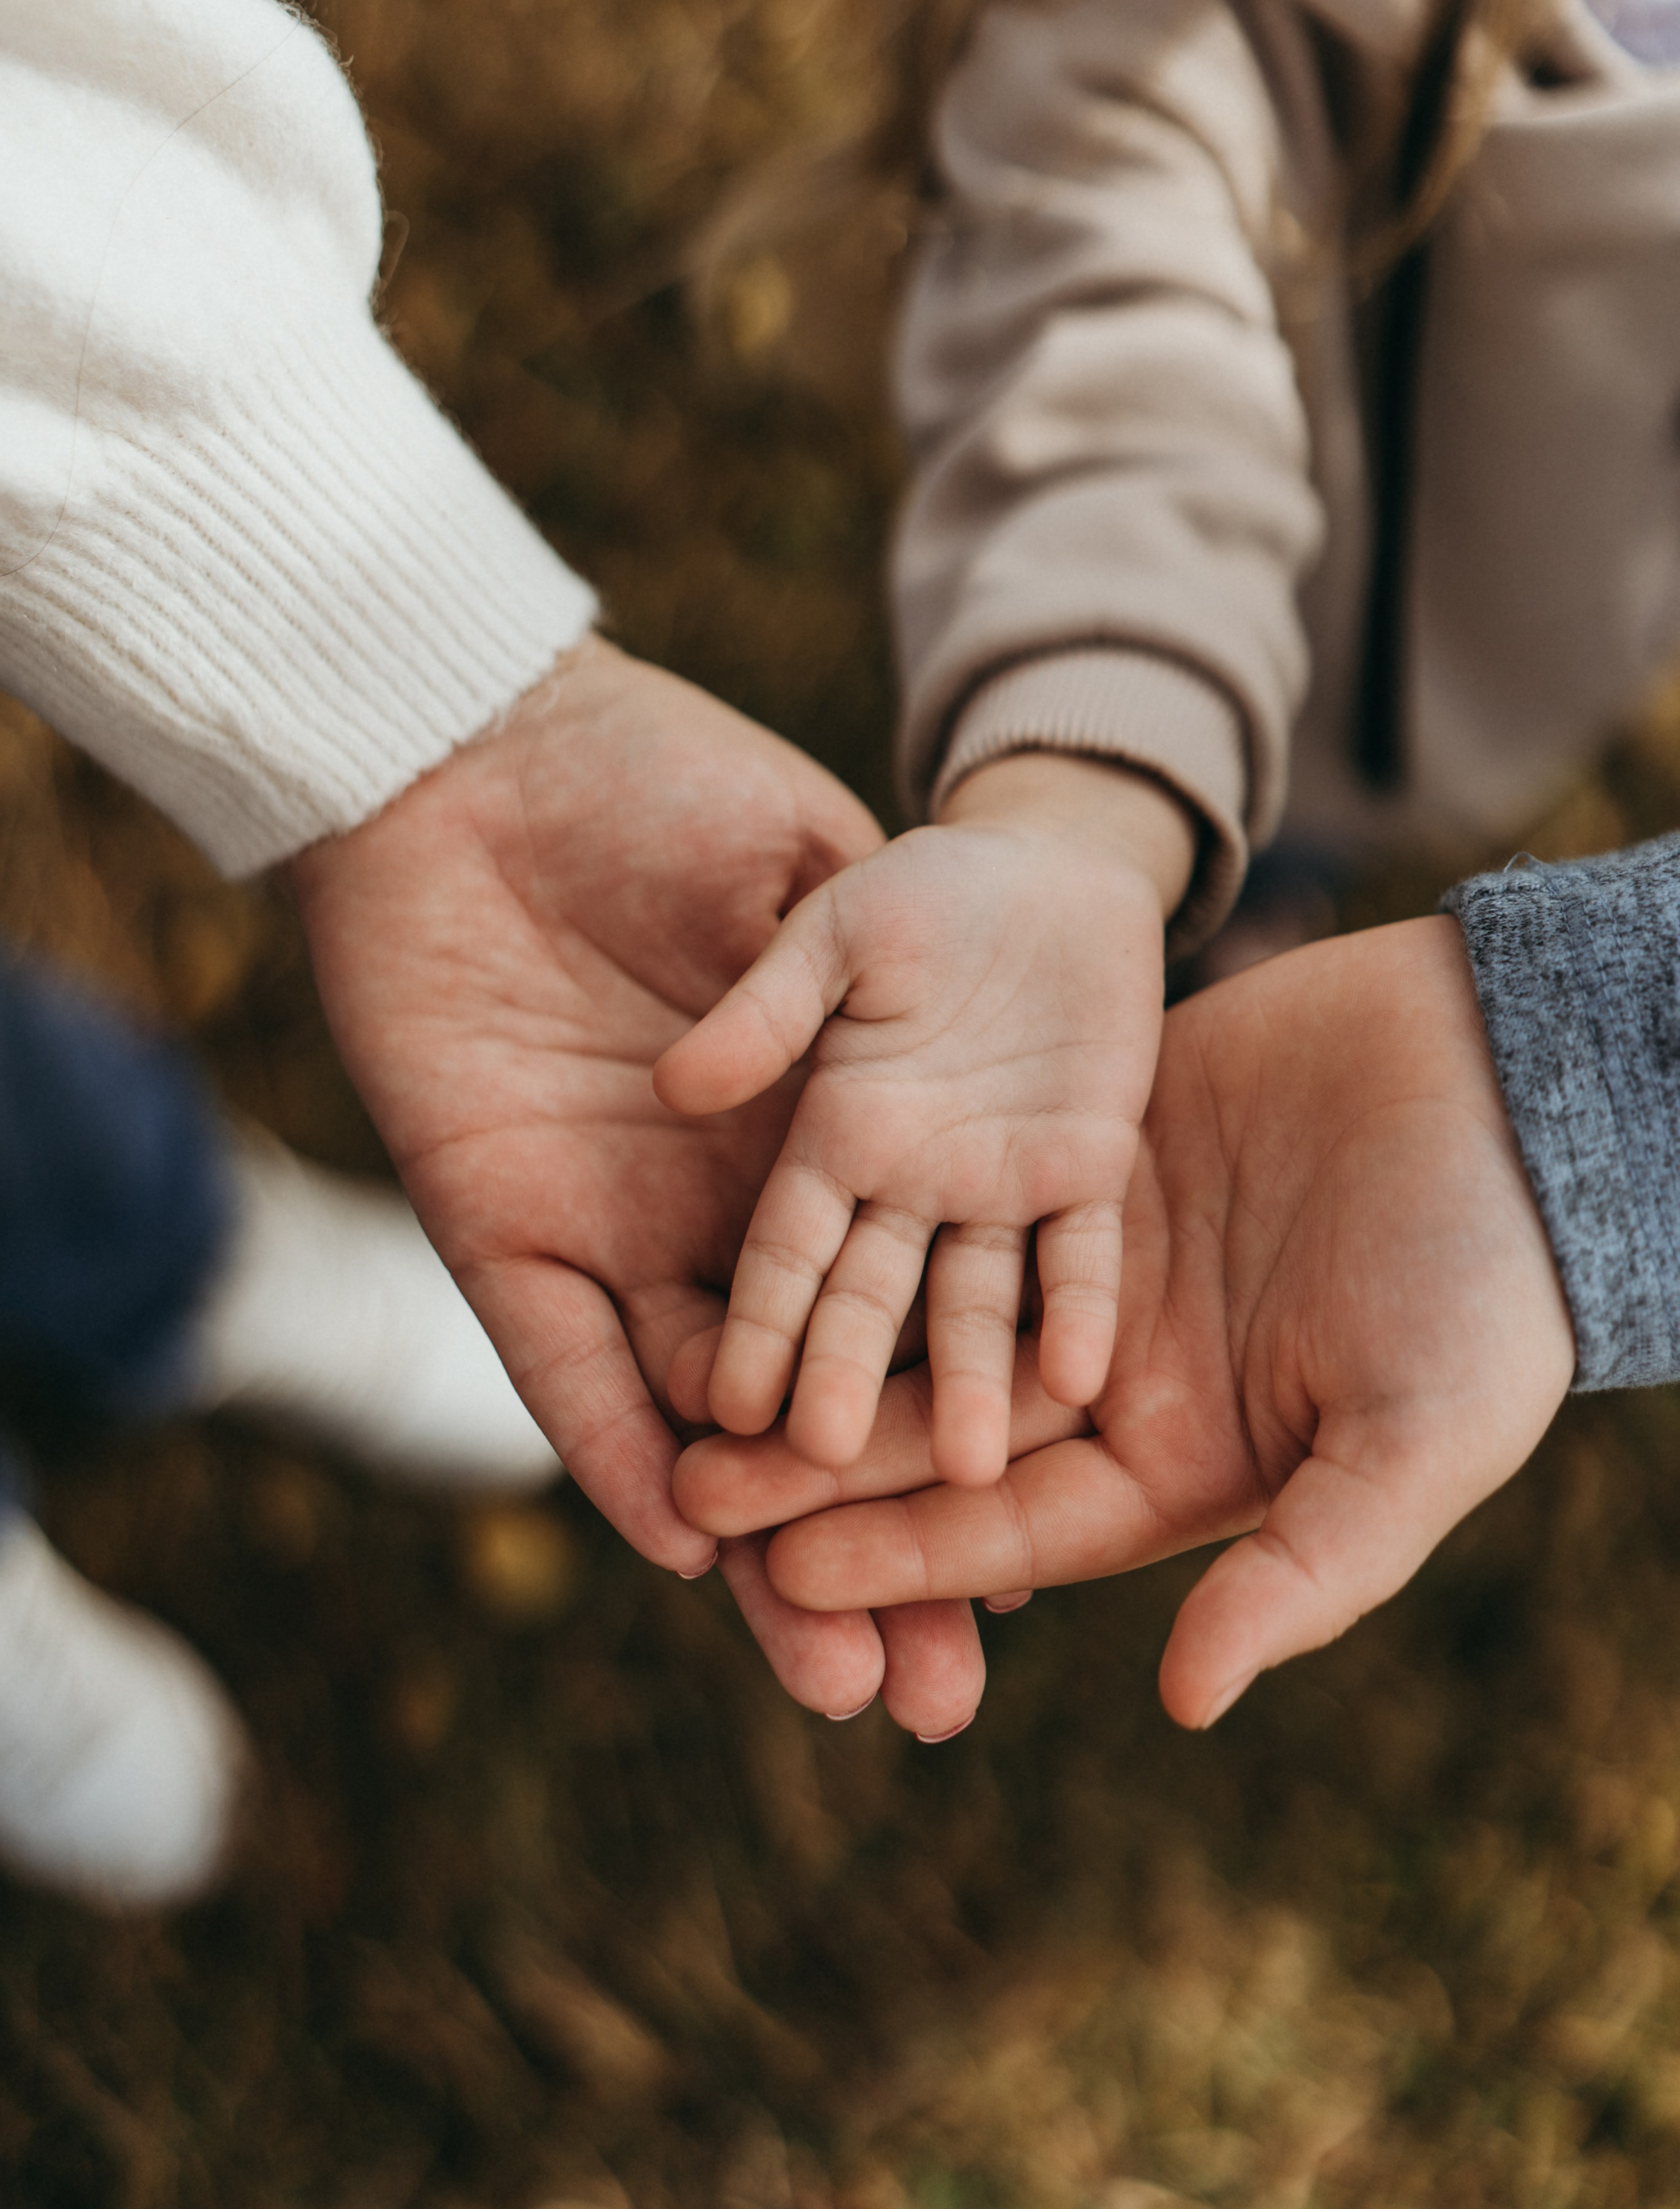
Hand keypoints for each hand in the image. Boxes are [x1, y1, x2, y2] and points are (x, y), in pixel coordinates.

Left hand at [291, 636, 985, 1728]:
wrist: (483, 750)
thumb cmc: (668, 781)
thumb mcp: (829, 880)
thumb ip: (896, 999)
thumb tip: (1003, 1096)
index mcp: (826, 1141)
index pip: (910, 1320)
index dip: (966, 1440)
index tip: (1043, 1554)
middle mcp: (725, 1218)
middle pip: (818, 1415)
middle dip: (878, 1555)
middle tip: (946, 1705)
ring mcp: (612, 1233)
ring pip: (695, 1426)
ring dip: (759, 1553)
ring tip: (840, 1681)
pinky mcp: (497, 1225)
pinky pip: (560, 1363)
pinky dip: (614, 1448)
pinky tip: (680, 1546)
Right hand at [655, 755, 1192, 1486]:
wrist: (1034, 853)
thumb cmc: (896, 876)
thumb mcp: (824, 923)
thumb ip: (765, 1011)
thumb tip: (679, 1085)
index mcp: (817, 1141)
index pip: (774, 1266)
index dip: (752, 1342)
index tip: (723, 1436)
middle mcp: (900, 1182)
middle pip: (869, 1312)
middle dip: (853, 1401)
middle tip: (834, 1492)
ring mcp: (993, 1178)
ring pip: (976, 1303)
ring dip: (973, 1388)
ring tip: (974, 1477)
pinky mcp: (1087, 1157)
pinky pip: (1084, 1248)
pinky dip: (1079, 1308)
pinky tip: (1083, 1379)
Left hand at [674, 916, 1575, 1727]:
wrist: (1509, 1088)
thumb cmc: (1488, 1282)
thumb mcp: (1408, 1444)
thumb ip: (1304, 1574)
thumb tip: (1184, 1702)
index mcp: (1185, 1457)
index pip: (1013, 1527)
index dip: (899, 1557)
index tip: (780, 1584)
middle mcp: (1121, 1370)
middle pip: (946, 1431)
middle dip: (824, 1467)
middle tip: (689, 1491)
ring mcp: (1096, 1259)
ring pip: (932, 1315)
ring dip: (829, 1346)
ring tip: (698, 1377)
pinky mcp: (1089, 1152)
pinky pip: (966, 1197)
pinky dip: (884, 1216)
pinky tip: (787, 1231)